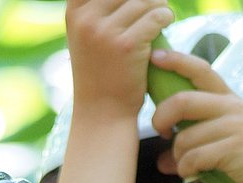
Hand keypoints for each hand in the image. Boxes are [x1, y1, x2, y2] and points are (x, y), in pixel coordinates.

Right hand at [66, 0, 174, 120]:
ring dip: (158, 5)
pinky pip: (156, 16)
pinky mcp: (126, 45)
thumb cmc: (100, 71)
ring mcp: (104, 32)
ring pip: (145, 0)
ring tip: (161, 15)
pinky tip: (167, 22)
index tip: (133, 2)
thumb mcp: (87, 34)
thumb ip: (98, 8)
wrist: (103, 111)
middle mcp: (86, 19)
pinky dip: (166, 17)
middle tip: (152, 7)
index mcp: (75, 12)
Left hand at [148, 48, 242, 182]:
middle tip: (162, 132)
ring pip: (185, 137)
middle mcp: (231, 108)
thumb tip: (162, 162)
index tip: (157, 56)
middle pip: (182, 101)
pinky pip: (194, 158)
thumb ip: (196, 145)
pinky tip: (193, 175)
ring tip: (185, 166)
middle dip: (161, 118)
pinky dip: (186, 170)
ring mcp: (234, 127)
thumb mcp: (230, 142)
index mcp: (229, 100)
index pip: (201, 70)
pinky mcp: (233, 149)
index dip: (177, 61)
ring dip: (178, 156)